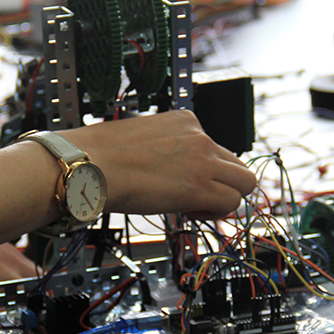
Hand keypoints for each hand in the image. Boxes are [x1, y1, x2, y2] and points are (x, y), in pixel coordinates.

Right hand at [68, 111, 256, 219]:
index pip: (215, 147)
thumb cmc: (100, 155)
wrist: (89, 164)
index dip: (205, 170)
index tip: (186, 180)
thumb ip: (166, 149)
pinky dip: (215, 213)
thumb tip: (169, 169)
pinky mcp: (200, 186)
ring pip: (244, 183)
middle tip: (198, 197)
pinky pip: (231, 203)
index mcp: (185, 120)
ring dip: (225, 198)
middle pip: (237, 164)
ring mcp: (203, 160)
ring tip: (196, 207)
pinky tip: (190, 213)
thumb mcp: (142, 138)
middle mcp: (200, 136)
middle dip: (223, 183)